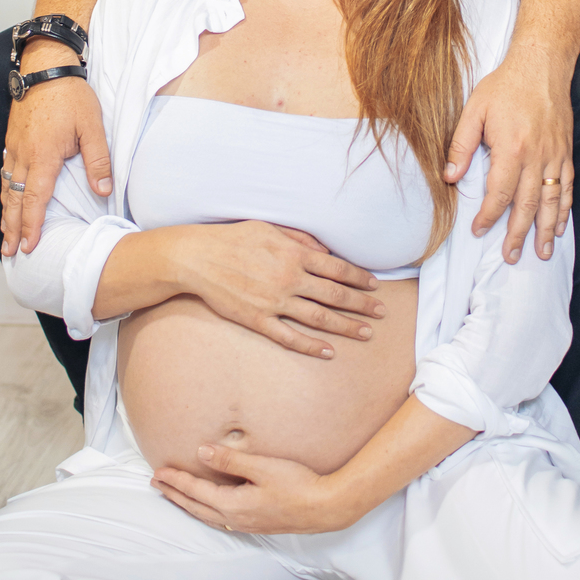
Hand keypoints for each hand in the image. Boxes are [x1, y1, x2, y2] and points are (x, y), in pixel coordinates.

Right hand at [1, 46, 112, 257]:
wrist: (46, 66)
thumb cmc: (71, 95)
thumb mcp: (92, 127)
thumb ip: (98, 161)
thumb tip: (103, 191)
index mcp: (43, 157)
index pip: (34, 200)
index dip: (32, 226)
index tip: (30, 246)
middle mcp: (23, 155)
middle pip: (14, 199)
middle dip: (12, 228)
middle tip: (10, 252)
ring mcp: (15, 146)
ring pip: (6, 186)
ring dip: (6, 211)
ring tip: (5, 233)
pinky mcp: (13, 137)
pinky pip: (5, 169)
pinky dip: (4, 189)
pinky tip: (7, 196)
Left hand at [153, 445, 346, 533]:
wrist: (326, 507)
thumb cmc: (298, 484)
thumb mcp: (263, 467)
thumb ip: (231, 461)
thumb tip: (202, 453)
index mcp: (234, 505)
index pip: (196, 491)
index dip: (176, 480)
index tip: (159, 471)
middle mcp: (236, 519)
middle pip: (196, 507)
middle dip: (175, 494)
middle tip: (157, 483)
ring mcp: (247, 524)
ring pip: (207, 516)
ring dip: (188, 504)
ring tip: (175, 495)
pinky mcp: (257, 524)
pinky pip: (220, 519)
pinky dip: (205, 511)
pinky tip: (208, 508)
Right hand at [178, 222, 385, 357]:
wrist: (198, 258)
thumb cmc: (234, 238)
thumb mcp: (270, 228)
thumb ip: (301, 239)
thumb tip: (326, 251)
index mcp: (294, 254)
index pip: (337, 268)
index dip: (359, 278)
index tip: (374, 286)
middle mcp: (290, 279)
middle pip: (335, 295)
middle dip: (362, 305)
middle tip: (381, 313)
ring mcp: (275, 302)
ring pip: (319, 318)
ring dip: (346, 327)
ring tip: (366, 333)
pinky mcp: (258, 320)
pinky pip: (290, 337)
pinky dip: (311, 346)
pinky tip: (328, 351)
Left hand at [444, 57, 572, 262]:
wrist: (541, 65)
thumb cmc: (505, 86)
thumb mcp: (474, 111)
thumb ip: (461, 146)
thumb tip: (450, 177)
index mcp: (511, 149)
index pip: (499, 194)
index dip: (488, 216)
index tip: (478, 230)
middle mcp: (536, 157)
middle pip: (527, 205)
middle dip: (518, 234)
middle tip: (511, 257)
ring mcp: (554, 156)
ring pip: (551, 202)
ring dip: (546, 230)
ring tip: (541, 253)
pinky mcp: (565, 152)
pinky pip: (567, 187)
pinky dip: (564, 209)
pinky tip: (560, 225)